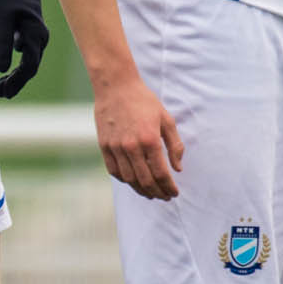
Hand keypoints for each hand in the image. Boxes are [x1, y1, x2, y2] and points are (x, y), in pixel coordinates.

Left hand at [0, 0, 48, 97]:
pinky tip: (7, 72)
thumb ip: (2, 44)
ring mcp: (38, 35)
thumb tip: (2, 68)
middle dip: (15, 83)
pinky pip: (28, 54)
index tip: (2, 93)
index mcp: (35, 35)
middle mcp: (41, 37)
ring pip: (30, 62)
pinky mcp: (31, 32)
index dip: (16, 82)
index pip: (29, 67)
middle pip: (31, 68)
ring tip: (0, 87)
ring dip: (16, 76)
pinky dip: (17, 65)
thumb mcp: (0, 20)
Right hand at [94, 76, 182, 199]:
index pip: (161, 173)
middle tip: (165, 196)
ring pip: (129, 179)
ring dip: (141, 190)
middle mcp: (131, 146)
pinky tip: (133, 181)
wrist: (115, 87)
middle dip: (157, 192)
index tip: (174, 193)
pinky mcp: (104, 146)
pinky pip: (113, 171)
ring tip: (150, 194)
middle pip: (145, 180)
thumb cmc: (144, 101)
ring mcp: (115, 147)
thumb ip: (175, 145)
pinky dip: (125, 180)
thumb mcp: (166, 119)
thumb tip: (178, 168)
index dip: (169, 187)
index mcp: (150, 139)